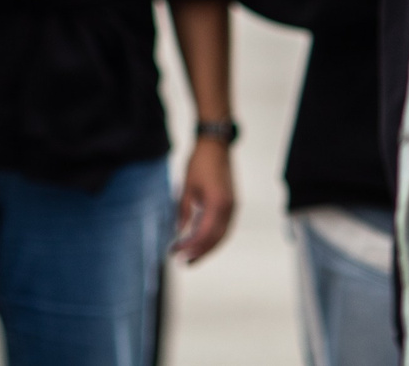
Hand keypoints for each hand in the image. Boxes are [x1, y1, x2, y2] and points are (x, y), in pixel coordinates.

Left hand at [173, 138, 235, 261]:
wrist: (215, 146)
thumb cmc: (199, 163)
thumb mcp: (187, 187)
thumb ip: (184, 211)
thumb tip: (179, 232)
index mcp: (217, 204)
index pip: (204, 234)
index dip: (191, 246)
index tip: (176, 253)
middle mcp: (228, 209)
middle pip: (215, 239)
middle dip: (200, 252)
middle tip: (183, 263)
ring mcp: (232, 207)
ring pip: (222, 235)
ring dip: (207, 248)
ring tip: (191, 257)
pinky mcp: (231, 204)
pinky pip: (224, 227)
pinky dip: (213, 238)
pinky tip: (201, 242)